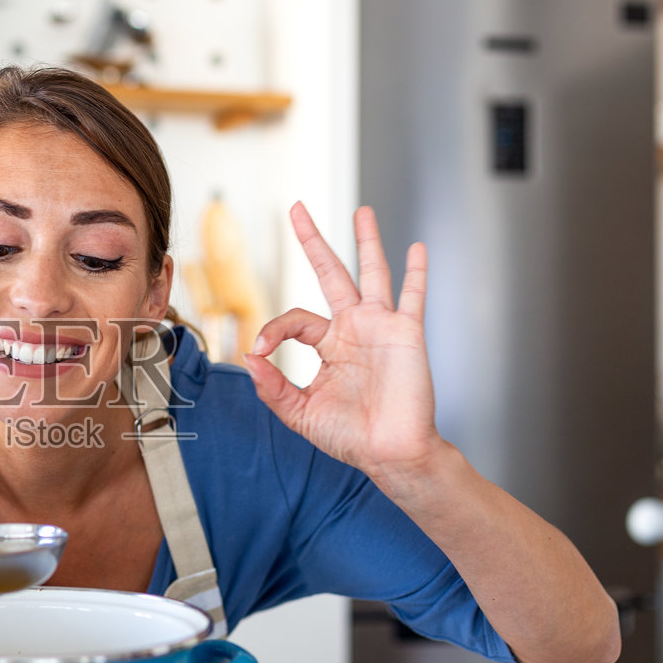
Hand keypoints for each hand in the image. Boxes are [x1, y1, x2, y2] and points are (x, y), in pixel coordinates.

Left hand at [244, 202, 442, 481]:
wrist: (390, 453)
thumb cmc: (351, 437)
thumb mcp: (300, 413)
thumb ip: (272, 387)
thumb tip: (247, 358)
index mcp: (327, 344)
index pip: (293, 319)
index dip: (272, 330)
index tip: (259, 350)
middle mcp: (352, 328)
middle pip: (329, 272)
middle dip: (313, 240)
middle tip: (296, 208)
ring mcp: (380, 327)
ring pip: (371, 273)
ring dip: (366, 241)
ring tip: (361, 211)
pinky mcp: (406, 333)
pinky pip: (412, 297)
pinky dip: (416, 273)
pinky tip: (416, 248)